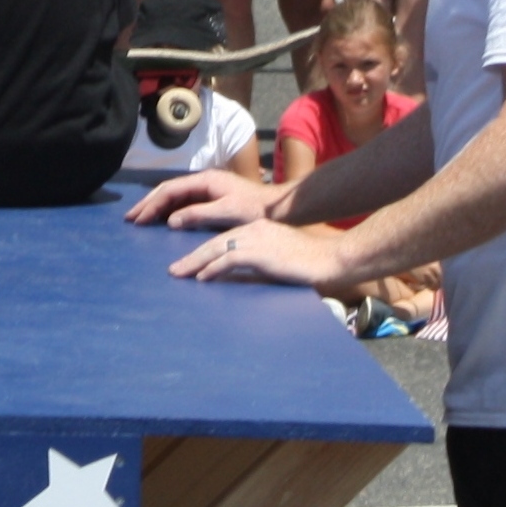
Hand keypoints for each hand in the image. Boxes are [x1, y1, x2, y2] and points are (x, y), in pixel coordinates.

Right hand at [125, 168, 273, 229]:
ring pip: (175, 196)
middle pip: (168, 190)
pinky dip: (170, 211)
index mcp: (205, 180)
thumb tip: (170, 220)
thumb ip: (198, 214)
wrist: (279, 208)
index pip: (170, 190)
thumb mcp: (228, 212)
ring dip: (157, 207)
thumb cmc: (256, 209)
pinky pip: (184, 203)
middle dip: (148, 204)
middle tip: (130, 218)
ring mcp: (208, 189)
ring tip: (140, 219)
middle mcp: (204, 181)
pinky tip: (162, 220)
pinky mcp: (212, 199)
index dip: (151, 204)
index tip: (137, 218)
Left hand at [168, 217, 349, 288]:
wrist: (332, 259)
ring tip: (179, 274)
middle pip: (213, 243)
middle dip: (191, 257)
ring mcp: (256, 239)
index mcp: (257, 229)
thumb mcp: (276, 258)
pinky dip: (213, 269)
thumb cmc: (309, 262)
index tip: (187, 263)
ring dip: (194, 263)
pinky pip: (229, 260)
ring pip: (215, 250)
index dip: (202, 251)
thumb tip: (235, 276)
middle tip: (173, 269)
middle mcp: (252, 230)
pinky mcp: (260, 253)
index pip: (222, 239)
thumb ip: (256, 262)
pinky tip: (202, 278)